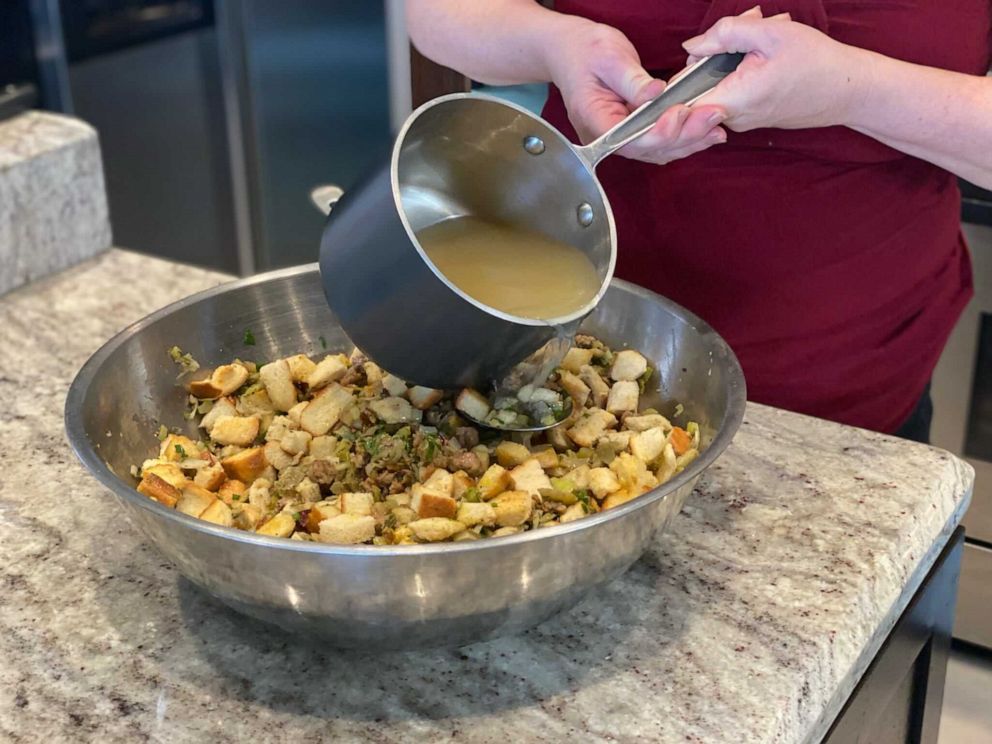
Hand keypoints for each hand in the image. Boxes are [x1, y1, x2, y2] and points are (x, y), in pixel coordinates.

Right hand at [545, 20, 727, 164]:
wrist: (570, 52)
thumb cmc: (584, 51)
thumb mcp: (608, 57)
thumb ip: (632, 79)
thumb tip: (656, 94)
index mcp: (595, 120)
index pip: (630, 140)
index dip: (658, 132)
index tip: (680, 113)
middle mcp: (608, 136)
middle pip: (649, 149)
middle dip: (684, 136)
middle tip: (713, 116)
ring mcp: (622, 137)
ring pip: (659, 150)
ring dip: (690, 141)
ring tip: (717, 126)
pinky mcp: (634, 131)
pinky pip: (660, 141)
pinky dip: (684, 137)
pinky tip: (706, 130)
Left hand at [683, 8, 872, 131]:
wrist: (848, 91)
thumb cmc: (816, 62)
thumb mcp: (770, 33)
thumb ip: (725, 34)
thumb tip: (691, 46)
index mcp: (732, 100)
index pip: (682, 100)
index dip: (681, 74)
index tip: (697, 55)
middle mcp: (731, 118)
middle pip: (699, 85)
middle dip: (714, 54)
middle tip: (746, 31)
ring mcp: (740, 121)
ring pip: (717, 85)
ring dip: (732, 59)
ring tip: (762, 41)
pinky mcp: (749, 118)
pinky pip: (732, 91)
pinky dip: (742, 70)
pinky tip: (767, 56)